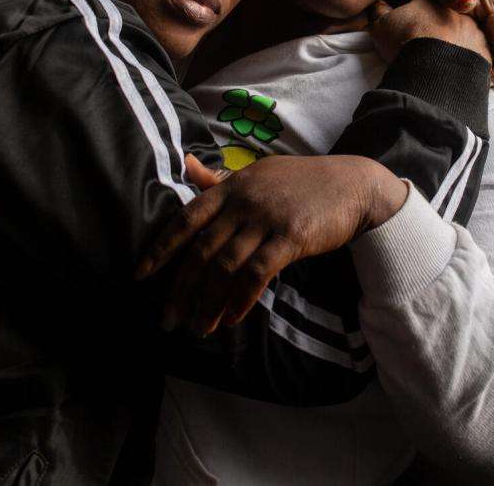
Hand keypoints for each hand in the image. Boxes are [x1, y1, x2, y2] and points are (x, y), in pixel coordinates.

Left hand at [135, 155, 406, 335]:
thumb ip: (218, 178)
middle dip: (181, 289)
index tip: (141, 276)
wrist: (352, 183)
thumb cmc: (300, 180)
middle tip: (169, 319)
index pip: (186, 218)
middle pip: (201, 250)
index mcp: (231, 186)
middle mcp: (244, 201)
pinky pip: (257, 274)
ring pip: (226, 267)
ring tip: (200, 328)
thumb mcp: (257, 172)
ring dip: (209, 302)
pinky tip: (231, 318)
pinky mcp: (291, 237)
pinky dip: (241, 299)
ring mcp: (267, 219)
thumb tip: (186, 165)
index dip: (161, 249)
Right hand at [368, 0, 491, 64]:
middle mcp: (459, 14)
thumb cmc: (405, 44)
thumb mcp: (381, 25)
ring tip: (437, 72)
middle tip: (422, 56)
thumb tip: (380, 4)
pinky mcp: (485, 57)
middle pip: (446, 24)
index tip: (407, 39)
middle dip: (436, 36)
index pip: (424, 8)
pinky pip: (474, 63)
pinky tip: (451, 79)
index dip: (413, 23)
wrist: (432, 69)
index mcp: (434, 2)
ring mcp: (476, 35)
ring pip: (463, 42)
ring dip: (453, 53)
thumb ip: (380, 11)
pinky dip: (463, 70)